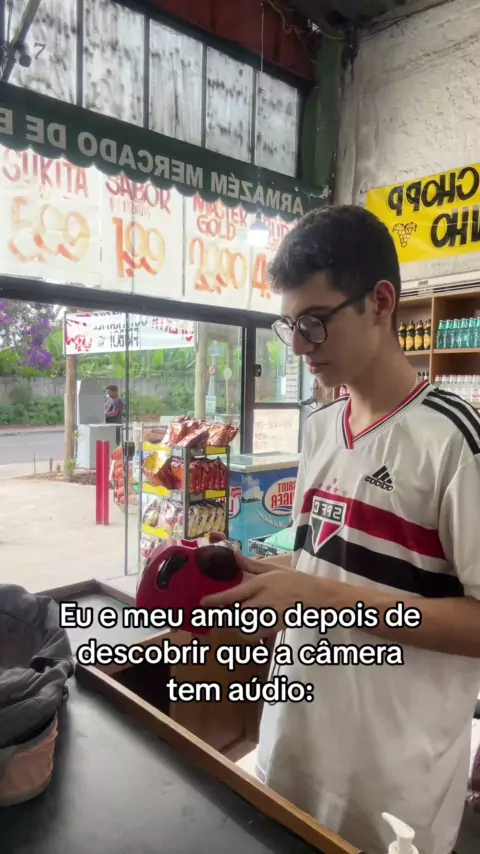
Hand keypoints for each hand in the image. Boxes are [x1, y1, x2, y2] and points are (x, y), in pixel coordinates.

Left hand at [200, 565, 316, 637]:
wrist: (314, 595)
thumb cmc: (292, 579)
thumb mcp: (271, 568)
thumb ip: (250, 565)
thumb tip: (232, 554)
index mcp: (261, 585)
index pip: (234, 594)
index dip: (216, 600)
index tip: (203, 602)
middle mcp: (264, 601)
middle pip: (236, 613)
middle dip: (222, 614)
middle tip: (212, 613)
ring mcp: (270, 616)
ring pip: (244, 625)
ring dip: (232, 623)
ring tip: (225, 620)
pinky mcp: (275, 627)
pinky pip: (254, 634)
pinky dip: (244, 633)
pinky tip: (241, 628)